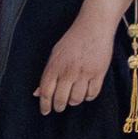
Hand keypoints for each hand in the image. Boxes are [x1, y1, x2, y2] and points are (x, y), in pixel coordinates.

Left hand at [37, 0, 123, 115]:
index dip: (44, 105)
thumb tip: (37, 93)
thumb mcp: (55, 54)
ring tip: (74, 98)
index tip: (46, 111)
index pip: (46, 92)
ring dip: (74, 101)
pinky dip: (89, 97)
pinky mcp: (99, 73)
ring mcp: (84, 73)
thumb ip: (47, 74)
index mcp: (54, 66)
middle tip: (59, 107)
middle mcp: (68, 71)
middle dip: (59, 106)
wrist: (94, 27)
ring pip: (77, 98)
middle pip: (61, 98)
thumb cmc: (73, 40)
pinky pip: (93, 93)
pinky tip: (86, 93)